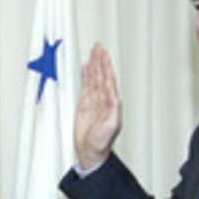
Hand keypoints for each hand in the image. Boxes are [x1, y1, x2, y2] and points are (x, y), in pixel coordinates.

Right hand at [73, 43, 121, 169]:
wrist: (91, 152)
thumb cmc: (102, 142)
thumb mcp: (111, 126)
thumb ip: (113, 110)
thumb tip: (114, 95)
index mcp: (111, 102)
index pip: (108, 79)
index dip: (105, 66)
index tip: (103, 54)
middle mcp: (103, 99)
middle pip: (101, 75)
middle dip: (100, 60)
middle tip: (98, 47)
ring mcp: (94, 101)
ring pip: (93, 78)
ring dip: (93, 65)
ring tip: (93, 53)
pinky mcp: (84, 106)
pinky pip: (85, 87)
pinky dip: (85, 76)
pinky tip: (85, 69)